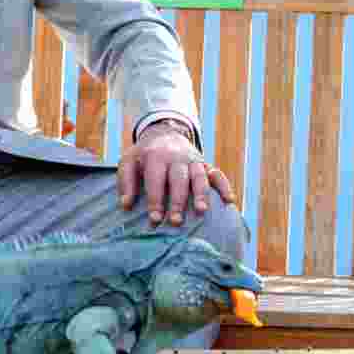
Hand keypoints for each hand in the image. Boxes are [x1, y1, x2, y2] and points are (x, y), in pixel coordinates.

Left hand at [117, 122, 234, 225]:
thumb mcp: (128, 160)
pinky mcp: (205, 163)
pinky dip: (224, 186)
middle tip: (176, 222)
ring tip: (201, 211)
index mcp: (155, 156)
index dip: (155, 200)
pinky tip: (228, 200)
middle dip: (178, 201)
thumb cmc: (143, 154)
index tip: (155, 219)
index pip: (156, 180)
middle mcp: (176, 157)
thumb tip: (125, 205)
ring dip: (201, 194)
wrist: (163, 132)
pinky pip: (217, 173)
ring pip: (199, 176)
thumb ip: (126, 181)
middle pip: (179, 179)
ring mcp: (193, 160)